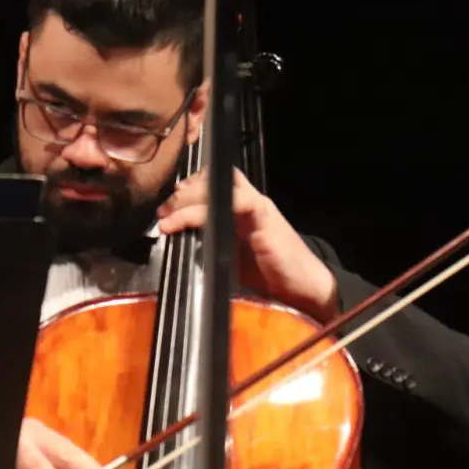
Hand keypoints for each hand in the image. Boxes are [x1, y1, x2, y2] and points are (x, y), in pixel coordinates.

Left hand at [156, 166, 338, 322]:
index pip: (215, 185)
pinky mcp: (264, 217)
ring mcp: (258, 208)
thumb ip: (211, 246)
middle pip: (214, 179)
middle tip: (163, 212)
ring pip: (220, 187)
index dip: (189, 190)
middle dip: (183, 194)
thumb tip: (181, 245)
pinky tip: (188, 221)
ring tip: (169, 217)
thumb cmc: (272, 277)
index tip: (166, 209)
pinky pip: (234, 202)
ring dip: (189, 200)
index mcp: (242, 212)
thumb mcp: (233, 259)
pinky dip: (206, 209)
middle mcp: (250, 204)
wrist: (306, 288)